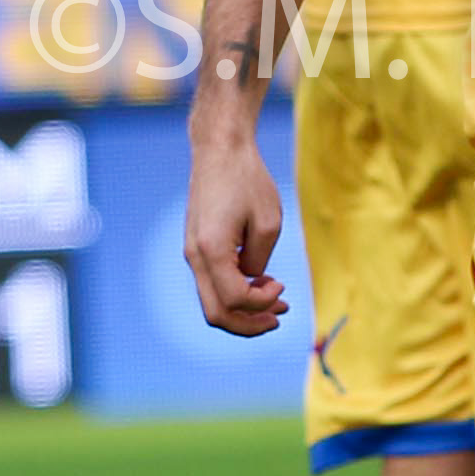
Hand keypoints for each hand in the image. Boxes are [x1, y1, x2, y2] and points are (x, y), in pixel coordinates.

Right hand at [184, 129, 291, 333]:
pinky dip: (236, 292)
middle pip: (216, 314)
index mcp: (211, 251)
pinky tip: (261, 283)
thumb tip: (252, 280)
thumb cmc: (247, 180)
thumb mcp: (268, 222)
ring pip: (213, 302)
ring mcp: (192, 253)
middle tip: (279, 318)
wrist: (220, 150)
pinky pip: (213, 283)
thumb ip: (260, 260)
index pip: (234, 300)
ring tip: (277, 305)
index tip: (282, 285)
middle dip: (249, 324)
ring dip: (244, 311)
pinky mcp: (197, 247)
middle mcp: (195, 257)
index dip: (261, 304)